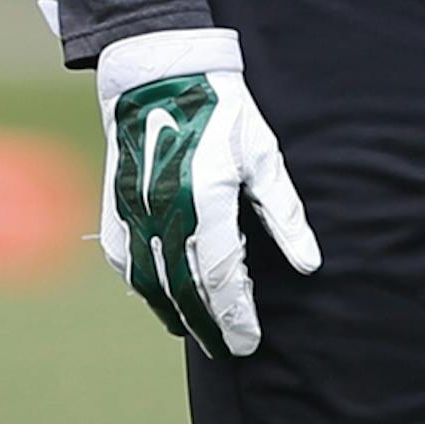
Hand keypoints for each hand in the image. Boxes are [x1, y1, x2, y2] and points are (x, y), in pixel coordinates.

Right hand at [95, 29, 319, 354]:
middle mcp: (163, 214)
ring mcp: (133, 212)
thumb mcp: (263, 157)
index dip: (237, 316)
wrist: (159, 75)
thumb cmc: (222, 111)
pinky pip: (125, 261)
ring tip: (199, 332)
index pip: (222, 278)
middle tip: (228, 348)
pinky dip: (144, 287)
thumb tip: (309, 263)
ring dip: (176, 312)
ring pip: (150, 282)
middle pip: (186, 290)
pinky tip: (162, 298)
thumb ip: (284, 215)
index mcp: (205, 203)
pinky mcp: (115, 205)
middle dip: (209, 325)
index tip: (249, 342)